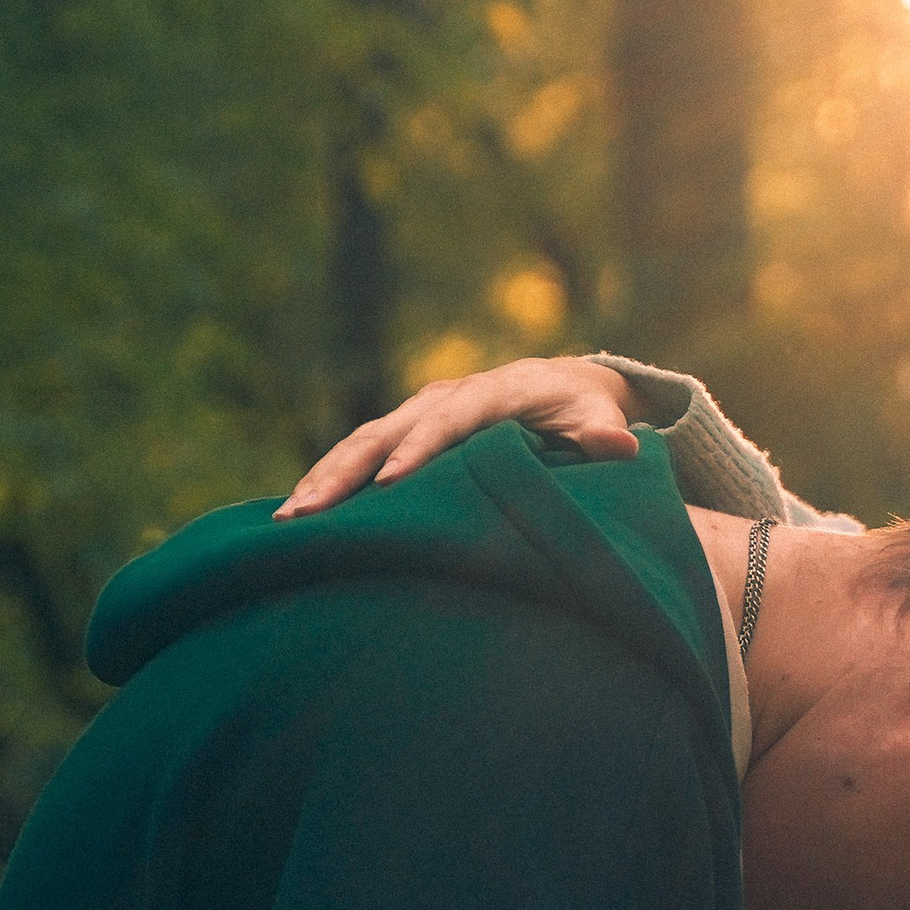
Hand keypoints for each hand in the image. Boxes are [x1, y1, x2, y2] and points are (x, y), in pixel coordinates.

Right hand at [275, 358, 640, 516]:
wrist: (563, 387)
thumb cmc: (584, 412)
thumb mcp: (600, 418)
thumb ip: (606, 433)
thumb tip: (622, 445)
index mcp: (491, 391)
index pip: (449, 419)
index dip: (420, 448)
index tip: (390, 483)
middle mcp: (445, 395)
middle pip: (386, 430)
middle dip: (345, 471)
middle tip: (308, 512)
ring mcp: (420, 412)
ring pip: (362, 442)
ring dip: (324, 479)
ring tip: (287, 522)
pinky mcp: (406, 431)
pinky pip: (362, 455)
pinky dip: (330, 482)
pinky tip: (298, 521)